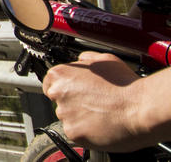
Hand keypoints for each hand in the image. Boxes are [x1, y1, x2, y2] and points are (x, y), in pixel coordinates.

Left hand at [41, 51, 155, 151]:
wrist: (141, 108)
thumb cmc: (125, 85)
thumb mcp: (103, 59)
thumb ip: (85, 59)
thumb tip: (81, 60)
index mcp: (61, 74)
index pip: (50, 83)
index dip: (65, 88)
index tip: (75, 92)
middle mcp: (58, 93)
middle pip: (59, 101)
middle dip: (73, 103)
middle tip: (94, 103)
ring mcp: (65, 114)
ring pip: (68, 117)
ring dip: (80, 117)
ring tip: (102, 113)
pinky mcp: (74, 132)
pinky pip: (76, 132)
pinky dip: (87, 131)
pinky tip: (101, 124)